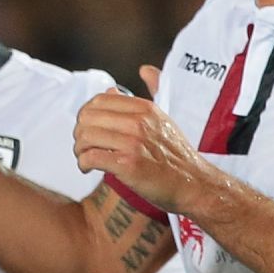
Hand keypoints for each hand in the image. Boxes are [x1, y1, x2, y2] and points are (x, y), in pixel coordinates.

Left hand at [73, 65, 212, 212]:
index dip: (86, 114)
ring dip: (79, 150)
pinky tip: (88, 168)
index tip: (89, 128)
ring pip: (85, 136)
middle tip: (84, 146)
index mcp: (145, 109)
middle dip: (79, 133)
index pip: (99, 100)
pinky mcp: (128, 164)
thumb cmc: (176, 156)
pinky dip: (83, 163)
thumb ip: (137, 104)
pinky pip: (90, 157)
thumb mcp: (162, 121)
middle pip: (87, 117)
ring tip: (85, 158)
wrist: (194, 184)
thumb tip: (111, 88)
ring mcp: (133, 143)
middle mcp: (139, 122)